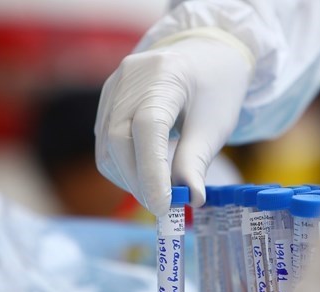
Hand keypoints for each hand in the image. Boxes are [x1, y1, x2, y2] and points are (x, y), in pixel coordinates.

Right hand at [95, 37, 252, 214]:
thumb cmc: (213, 89)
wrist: (202, 56)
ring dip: (128, 177)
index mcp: (165, 73)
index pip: (148, 127)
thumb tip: (190, 199)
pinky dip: (122, 166)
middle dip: (138, 180)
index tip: (163, 206)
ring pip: (107, 145)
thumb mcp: (214, 124)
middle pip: (119, 138)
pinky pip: (105, 142)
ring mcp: (113, 88)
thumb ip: (196, 161)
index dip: (152, 171)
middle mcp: (130, 77)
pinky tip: (143, 175)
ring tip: (155, 192)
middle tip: (161, 207)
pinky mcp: (106, 101)